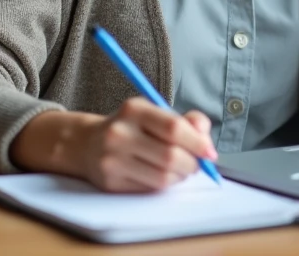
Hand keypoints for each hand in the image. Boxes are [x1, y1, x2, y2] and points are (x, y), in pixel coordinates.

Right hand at [11, 100, 216, 192]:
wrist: (87, 144)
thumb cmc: (132, 128)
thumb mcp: (155, 114)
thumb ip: (186, 121)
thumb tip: (205, 137)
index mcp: (134, 109)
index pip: (173, 127)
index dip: (197, 142)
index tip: (210, 152)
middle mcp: (119, 133)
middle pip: (170, 156)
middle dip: (192, 164)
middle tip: (196, 164)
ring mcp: (112, 159)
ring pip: (163, 177)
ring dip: (180, 177)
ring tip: (179, 169)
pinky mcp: (110, 182)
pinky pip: (150, 189)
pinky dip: (164, 185)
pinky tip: (162, 176)